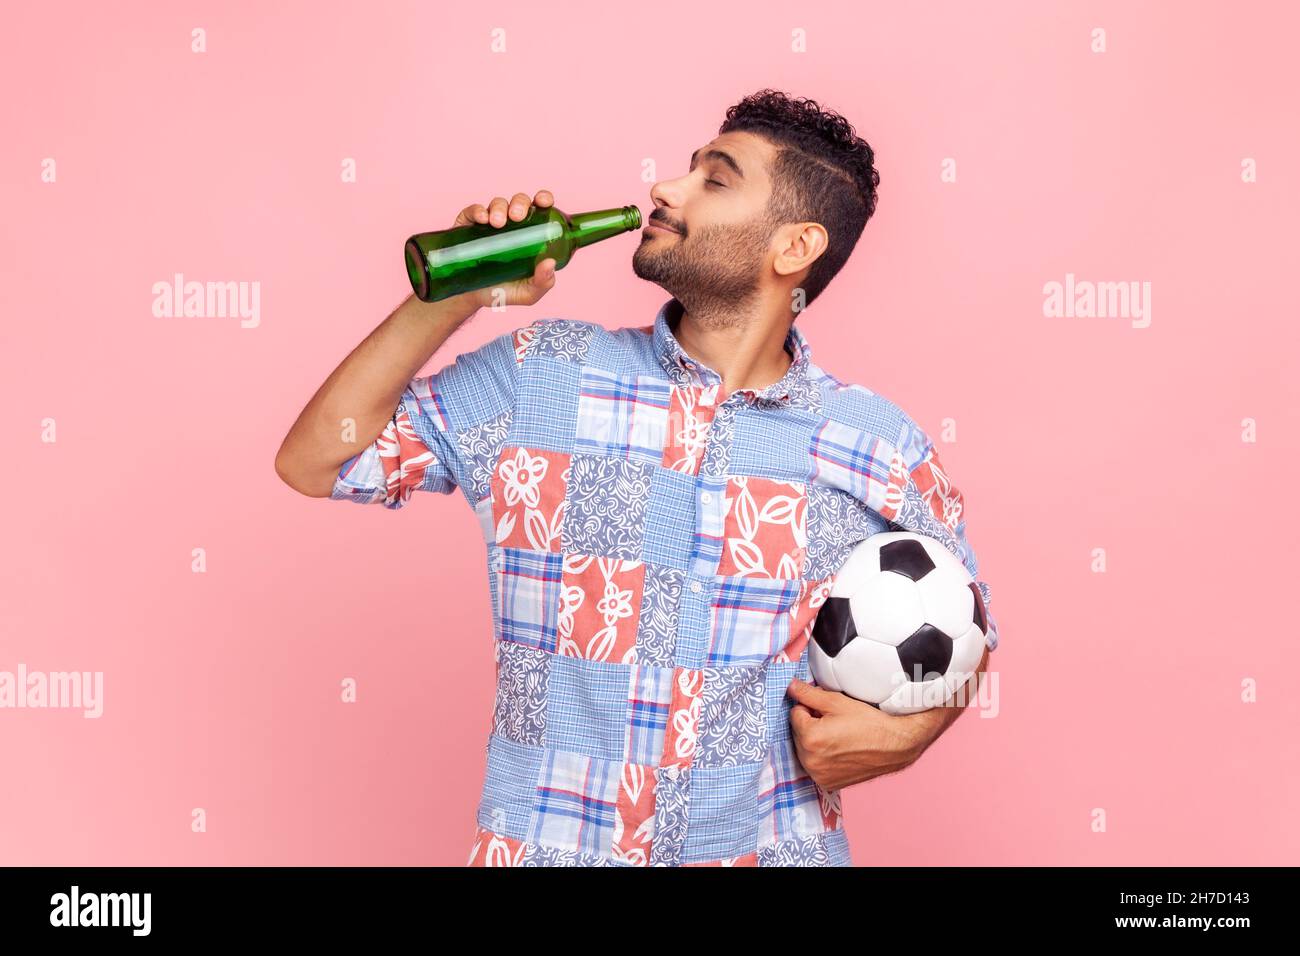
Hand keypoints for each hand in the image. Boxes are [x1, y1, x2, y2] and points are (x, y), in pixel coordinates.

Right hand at [453, 190, 557, 309]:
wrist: (472, 298)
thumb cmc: (504, 291)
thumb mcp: (528, 293)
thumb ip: (543, 282)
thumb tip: (550, 263)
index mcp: (530, 233)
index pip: (540, 209)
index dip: (543, 199)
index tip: (544, 201)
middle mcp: (511, 224)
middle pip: (519, 202)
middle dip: (519, 204)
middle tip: (517, 216)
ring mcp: (489, 223)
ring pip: (497, 204)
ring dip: (499, 208)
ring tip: (497, 224)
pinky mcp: (469, 225)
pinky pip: (474, 211)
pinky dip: (478, 211)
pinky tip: (482, 219)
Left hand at [786, 678, 942, 791]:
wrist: (894, 745)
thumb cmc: (868, 722)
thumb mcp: (837, 702)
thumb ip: (809, 694)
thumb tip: (790, 686)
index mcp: (811, 738)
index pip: (795, 713)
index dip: (810, 708)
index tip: (826, 711)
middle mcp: (810, 760)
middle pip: (797, 733)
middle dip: (810, 725)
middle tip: (834, 723)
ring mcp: (818, 775)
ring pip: (803, 750)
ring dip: (814, 742)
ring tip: (838, 737)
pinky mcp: (827, 784)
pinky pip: (814, 766)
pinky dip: (821, 758)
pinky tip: (839, 751)